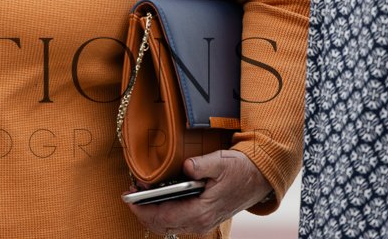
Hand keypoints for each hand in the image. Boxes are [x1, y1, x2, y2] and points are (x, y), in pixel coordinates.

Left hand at [126, 150, 271, 236]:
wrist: (259, 179)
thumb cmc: (239, 169)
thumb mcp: (221, 162)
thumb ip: (201, 165)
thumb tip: (185, 167)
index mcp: (202, 211)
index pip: (163, 216)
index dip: (142, 208)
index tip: (128, 197)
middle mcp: (200, 223)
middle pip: (161, 225)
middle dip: (142, 211)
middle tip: (129, 193)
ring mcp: (201, 223)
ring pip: (167, 226)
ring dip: (151, 213)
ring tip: (138, 194)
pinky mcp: (202, 219)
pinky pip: (175, 222)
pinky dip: (161, 213)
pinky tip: (155, 198)